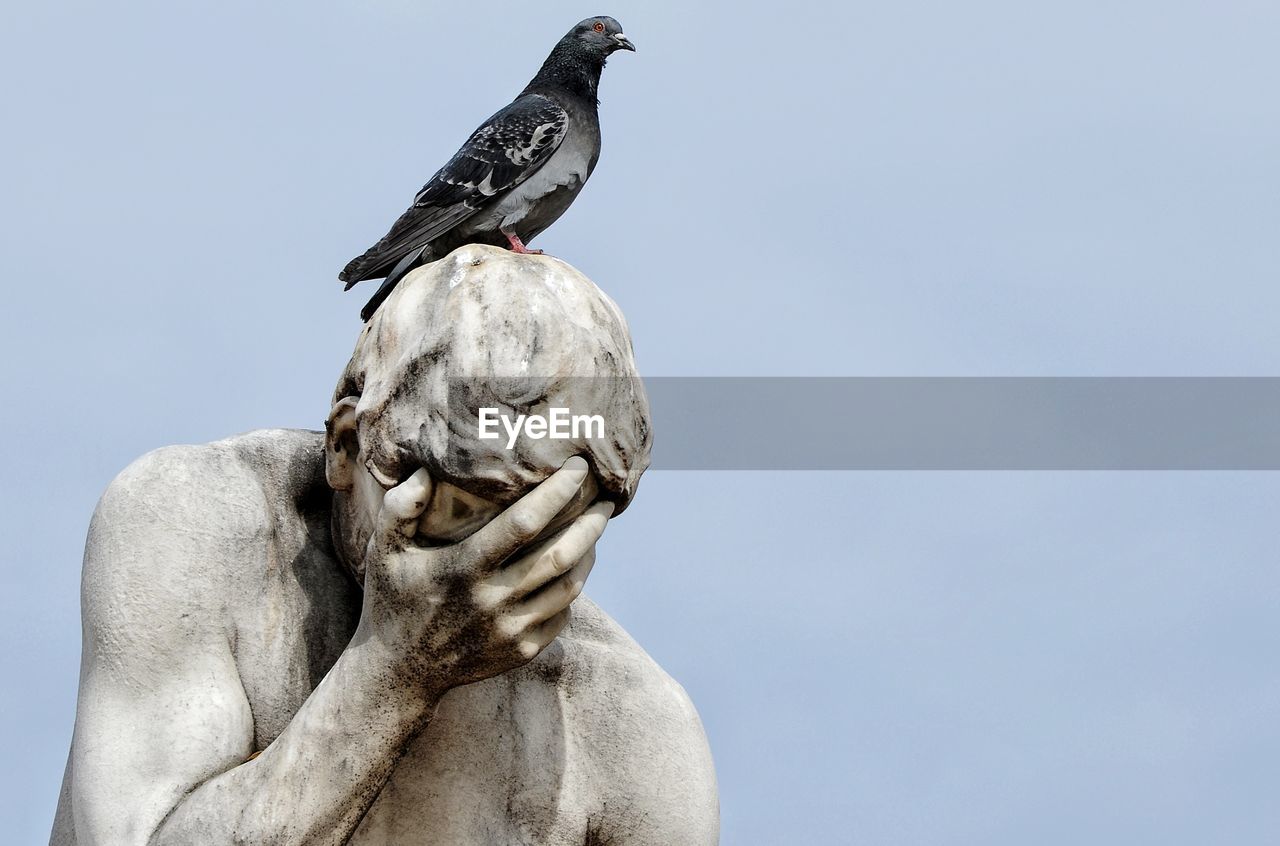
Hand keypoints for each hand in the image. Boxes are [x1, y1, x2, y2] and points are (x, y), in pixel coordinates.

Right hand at [357, 456, 611, 695]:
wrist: (399, 675)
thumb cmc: (393, 601)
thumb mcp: (383, 552)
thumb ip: (400, 509)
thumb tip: (427, 471)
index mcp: (464, 569)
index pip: (524, 523)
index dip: (557, 492)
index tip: (578, 468)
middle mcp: (493, 601)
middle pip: (560, 554)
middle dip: (590, 522)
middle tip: (607, 499)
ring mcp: (511, 630)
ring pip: (570, 586)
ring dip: (589, 553)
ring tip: (595, 528)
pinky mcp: (523, 651)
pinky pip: (563, 614)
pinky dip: (574, 586)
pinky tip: (576, 566)